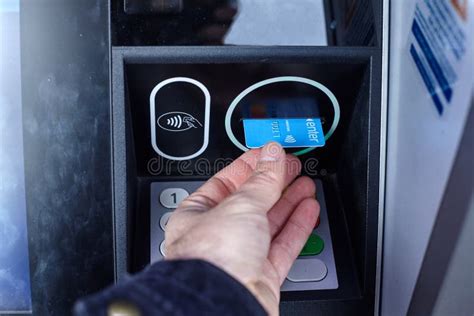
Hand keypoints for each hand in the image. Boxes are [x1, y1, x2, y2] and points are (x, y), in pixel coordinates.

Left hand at [164, 142, 319, 314]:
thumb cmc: (211, 259)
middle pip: (250, 202)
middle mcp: (217, 236)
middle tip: (292, 166)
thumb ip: (261, 181)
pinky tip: (308, 209)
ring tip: (305, 183)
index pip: (226, 181)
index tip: (270, 153)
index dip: (250, 165)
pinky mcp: (261, 275)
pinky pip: (283, 245)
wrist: (222, 305)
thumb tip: (272, 156)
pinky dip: (297, 226)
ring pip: (269, 223)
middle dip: (274, 182)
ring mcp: (240, 256)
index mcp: (197, 215)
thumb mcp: (240, 205)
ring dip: (289, 201)